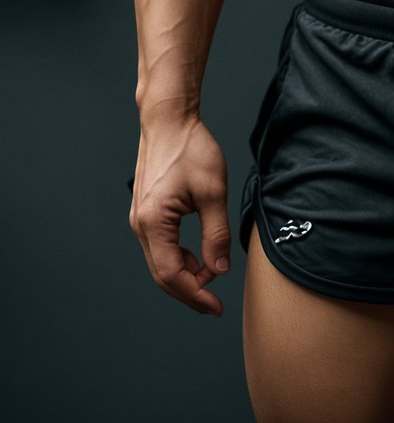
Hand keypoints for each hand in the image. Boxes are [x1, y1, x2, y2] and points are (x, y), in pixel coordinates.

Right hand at [129, 116, 231, 315]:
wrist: (169, 119)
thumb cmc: (190, 148)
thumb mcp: (213, 191)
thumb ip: (216, 233)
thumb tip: (220, 269)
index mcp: (153, 222)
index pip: (172, 274)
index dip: (195, 294)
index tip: (216, 307)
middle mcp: (140, 225)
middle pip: (162, 274)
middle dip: (189, 291)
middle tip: (214, 304)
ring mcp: (140, 218)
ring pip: (160, 261)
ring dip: (185, 274)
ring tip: (212, 275)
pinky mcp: (146, 212)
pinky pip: (160, 246)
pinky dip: (179, 257)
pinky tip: (199, 256)